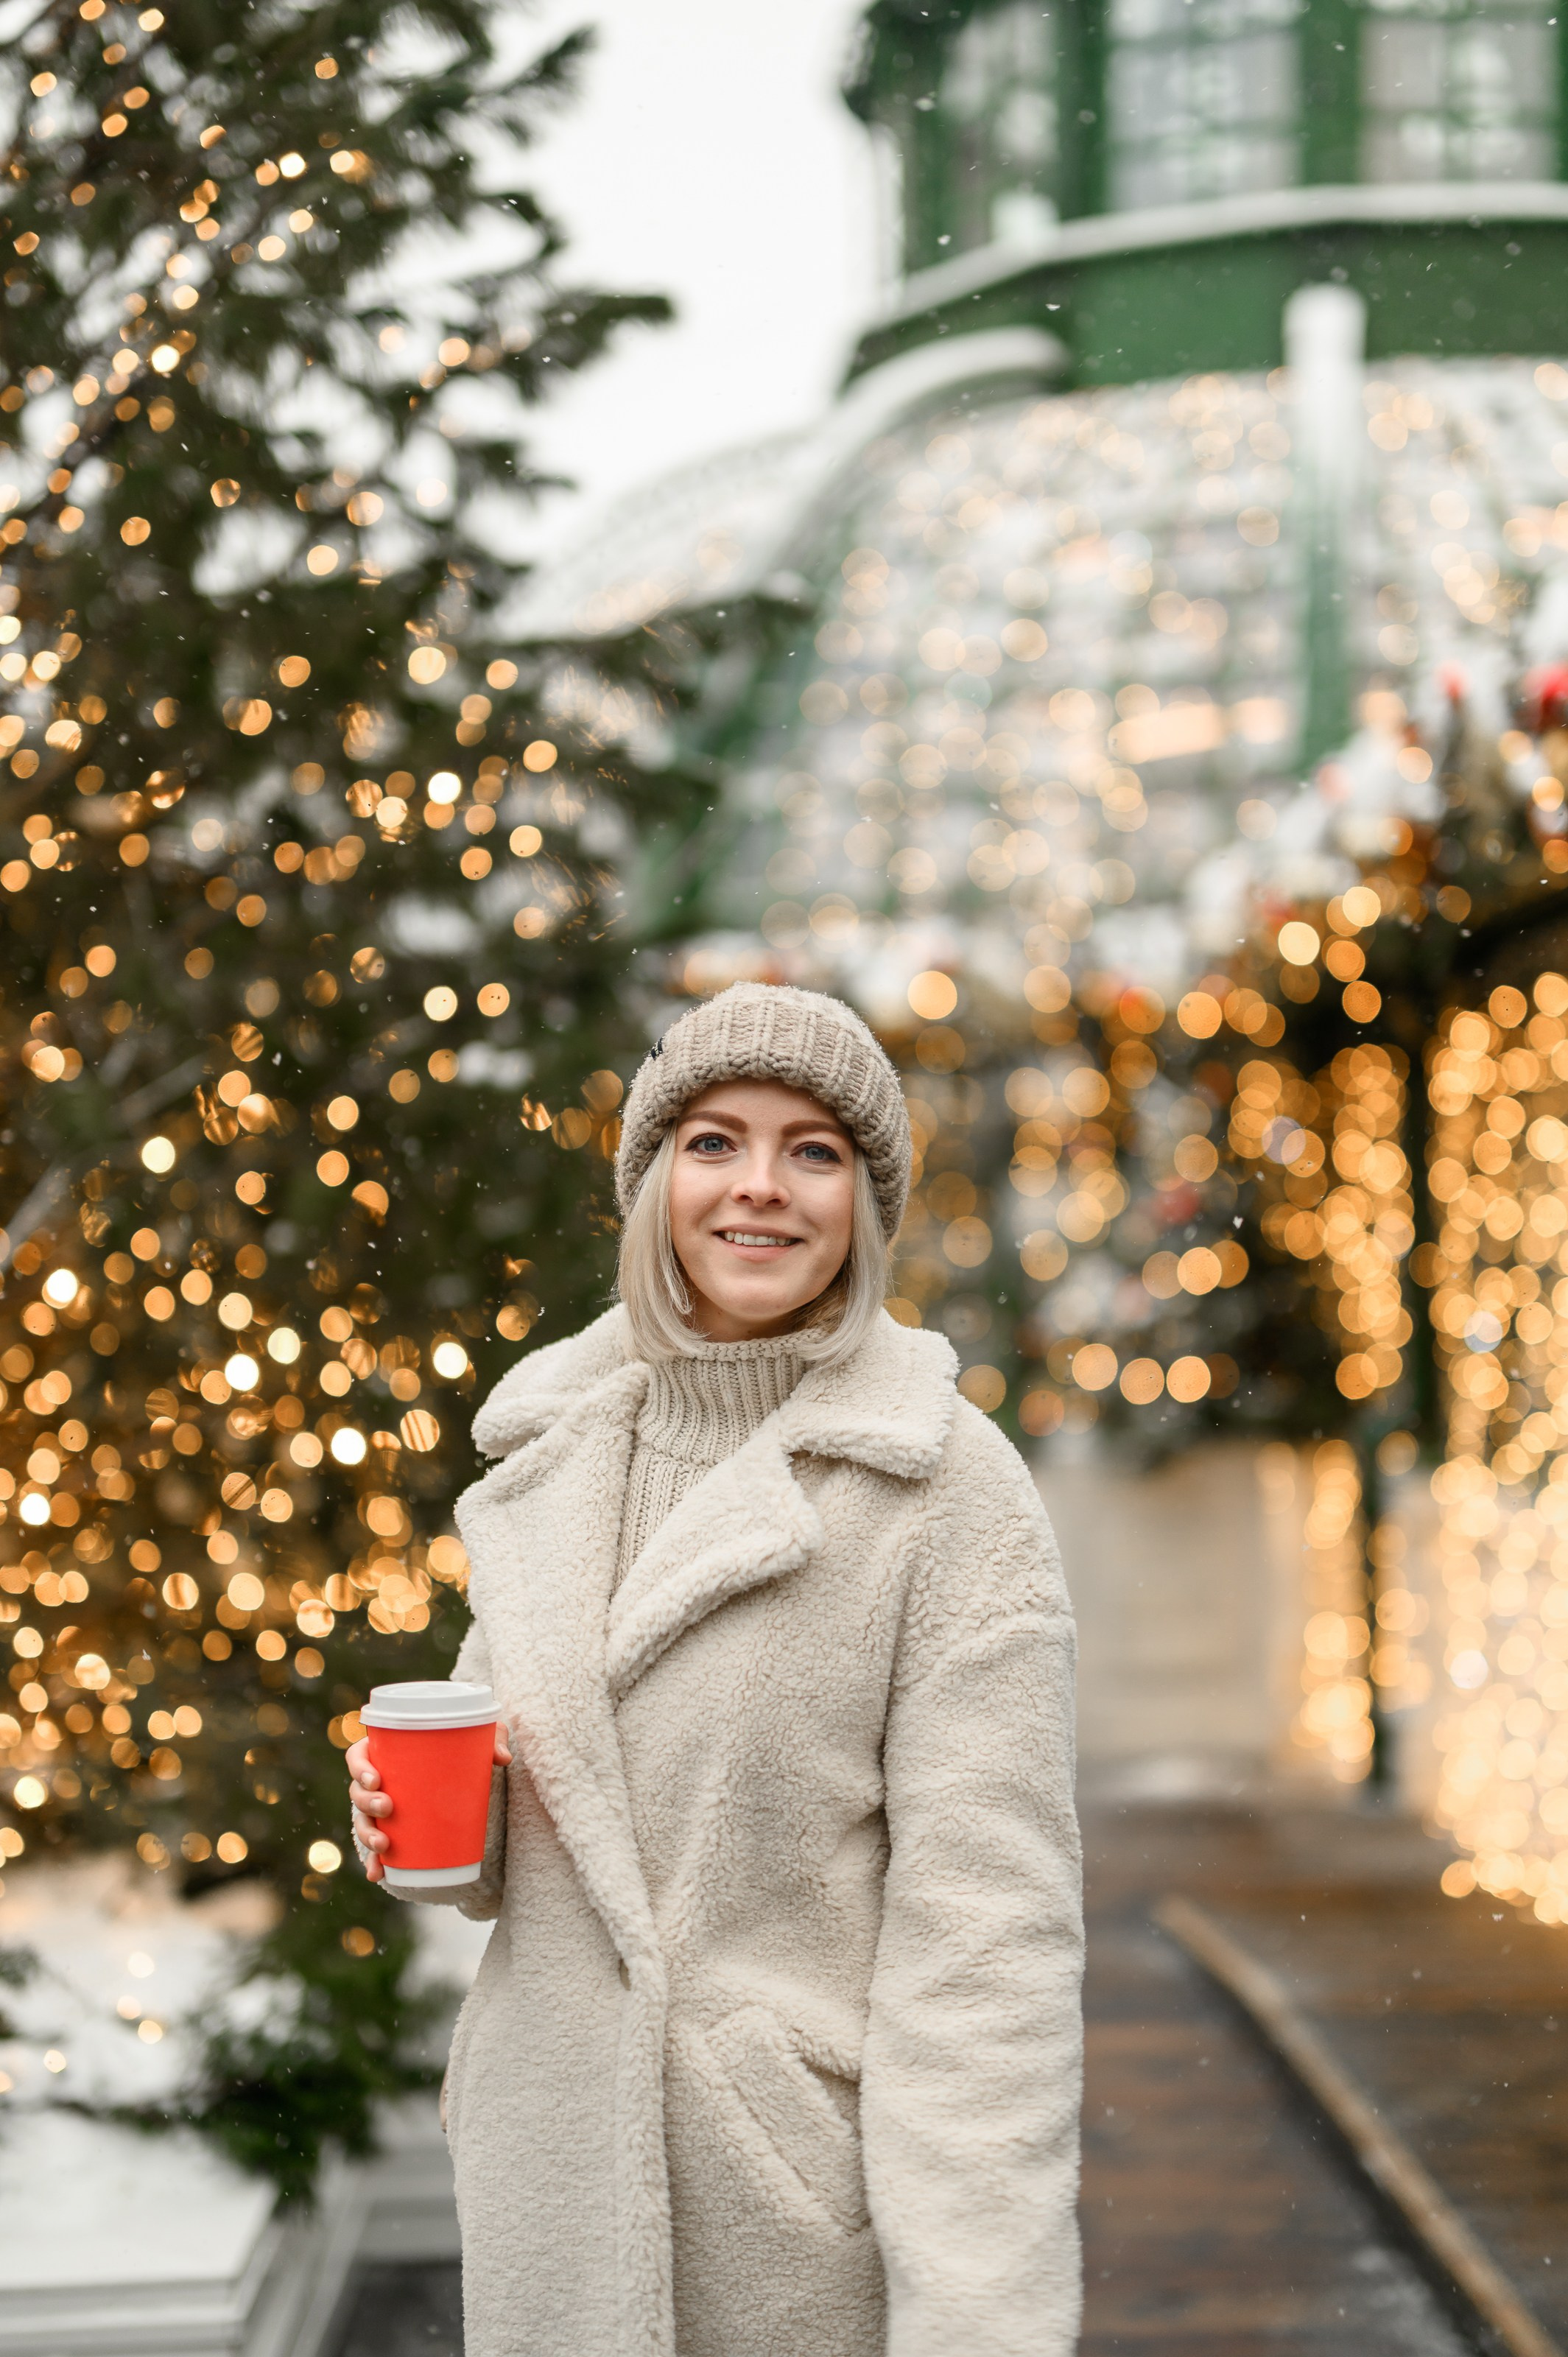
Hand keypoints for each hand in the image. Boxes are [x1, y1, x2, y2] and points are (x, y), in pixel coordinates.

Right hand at [347, 1729, 512, 1883]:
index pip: (359, 1755)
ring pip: (363, 1820)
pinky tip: (377, 1874)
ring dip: (368, 1834)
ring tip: (384, 1845)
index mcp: (387, 1752)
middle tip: (388, 1807)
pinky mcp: (392, 1830)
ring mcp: (382, 1808)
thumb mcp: (479, 1740)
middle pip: (358, 1791)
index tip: (376, 1779)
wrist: (467, 1777)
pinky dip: (374, 1862)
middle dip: (367, 1802)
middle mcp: (379, 1781)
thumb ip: (493, 1738)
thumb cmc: (463, 1750)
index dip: (359, 1767)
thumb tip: (503, 1758)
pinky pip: (377, 1849)